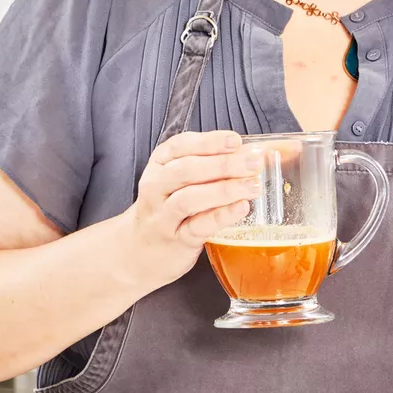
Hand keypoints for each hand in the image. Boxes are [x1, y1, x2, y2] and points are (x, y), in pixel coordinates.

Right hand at [122, 130, 262, 286]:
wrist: (139, 251)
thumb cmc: (168, 207)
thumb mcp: (177, 180)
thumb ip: (207, 164)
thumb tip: (252, 153)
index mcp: (159, 164)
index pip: (181, 145)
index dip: (210, 142)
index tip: (236, 141)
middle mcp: (156, 186)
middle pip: (187, 170)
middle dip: (224, 164)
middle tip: (253, 164)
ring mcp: (163, 215)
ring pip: (190, 198)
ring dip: (224, 190)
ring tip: (252, 186)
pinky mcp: (176, 240)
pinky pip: (198, 226)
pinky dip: (221, 216)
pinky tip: (242, 208)